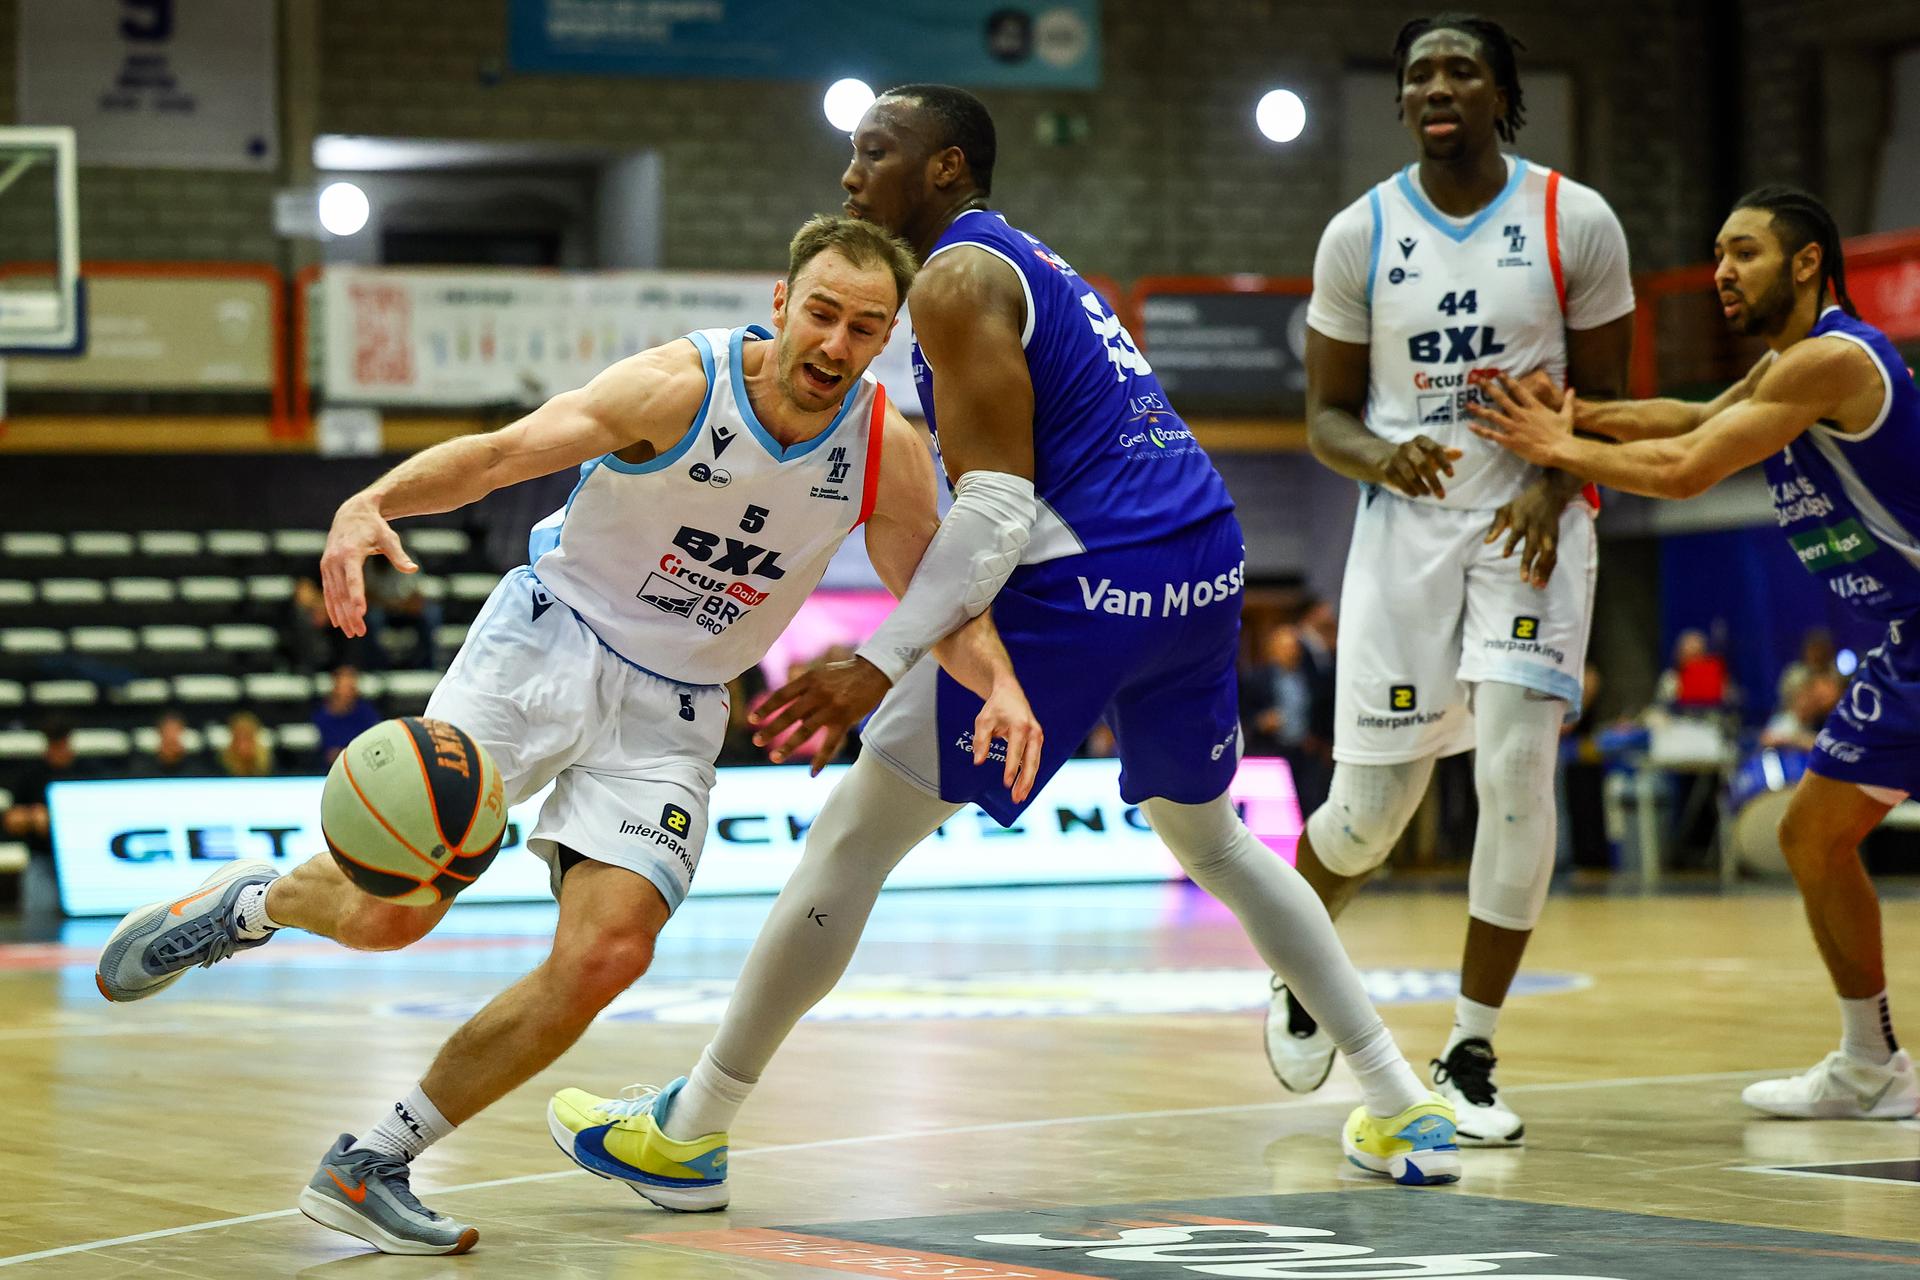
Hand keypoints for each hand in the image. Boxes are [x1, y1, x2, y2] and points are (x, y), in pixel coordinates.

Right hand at [321, 497, 416, 637]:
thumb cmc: (374, 527)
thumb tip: (413, 570)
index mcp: (350, 553)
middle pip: (342, 592)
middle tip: (360, 632)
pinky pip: (328, 591)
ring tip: (352, 632)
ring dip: (342, 615)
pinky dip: (331, 607)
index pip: (353, 578)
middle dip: (350, 614)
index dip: (356, 596)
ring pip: (334, 595)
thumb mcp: (389, 538)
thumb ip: (399, 555)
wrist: (351, 514)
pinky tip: (337, 623)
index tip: (360, 613)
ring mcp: (328, 565)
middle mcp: (335, 560)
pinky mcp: (325, 568)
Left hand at [752, 656, 892, 773]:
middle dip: (772, 729)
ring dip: (789, 745)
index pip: (782, 695)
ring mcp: (831, 708)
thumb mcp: (820, 673)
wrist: (873, 672)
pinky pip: (830, 743)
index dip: (766, 708)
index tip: (751, 719)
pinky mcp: (844, 720)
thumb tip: (784, 710)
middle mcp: (818, 693)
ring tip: (775, 757)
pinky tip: (812, 772)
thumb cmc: (843, 674)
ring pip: (805, 730)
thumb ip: (803, 690)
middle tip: (757, 740)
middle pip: (790, 714)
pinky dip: (821, 759)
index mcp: (809, 680)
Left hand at [972, 677, 1043, 803]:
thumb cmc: (996, 707)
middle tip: (1016, 797)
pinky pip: (1035, 760)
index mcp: (1020, 726)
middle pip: (1031, 761)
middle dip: (1025, 781)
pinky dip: (1030, 774)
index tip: (1006, 783)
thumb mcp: (983, 721)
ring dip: (1029, 781)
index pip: (1016, 751)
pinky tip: (1024, 787)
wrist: (1010, 693)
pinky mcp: (1037, 741)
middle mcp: (1033, 732)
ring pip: (1035, 763)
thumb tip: (978, 761)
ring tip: (1019, 797)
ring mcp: (1037, 737)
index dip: (1011, 768)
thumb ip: (981, 741)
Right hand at [1377, 435, 1463, 499]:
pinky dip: (1408, 489)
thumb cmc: (1412, 455)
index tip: (1451, 475)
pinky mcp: (1386, 468)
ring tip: (1427, 493)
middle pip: (1422, 463)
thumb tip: (1460, 453)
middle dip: (1433, 480)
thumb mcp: (1427, 451)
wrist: (1382, 456)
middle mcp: (1408, 447)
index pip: (1435, 449)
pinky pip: (1398, 481)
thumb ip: (1444, 453)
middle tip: (1441, 495)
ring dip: (1420, 486)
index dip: (1444, 461)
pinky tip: (1415, 494)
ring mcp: (1395, 458)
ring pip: (1410, 474)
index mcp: (1420, 441)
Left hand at [1467, 374, 1576, 467]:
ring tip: (1468, 404)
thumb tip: (1572, 389)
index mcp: (1534, 407)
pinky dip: (1480, 430)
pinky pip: (1492, 435)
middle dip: (1489, 388)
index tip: (1498, 374)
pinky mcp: (1510, 441)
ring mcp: (1514, 427)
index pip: (1519, 390)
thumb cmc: (1564, 434)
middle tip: (1478, 381)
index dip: (1508, 381)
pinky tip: (1470, 426)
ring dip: (1479, 409)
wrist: (1560, 450)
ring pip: (1493, 415)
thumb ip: (1568, 401)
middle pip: (1502, 398)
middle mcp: (1521, 414)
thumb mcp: (1567, 415)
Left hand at [1482, 475, 1569, 588]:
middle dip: (1529, 563)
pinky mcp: (1555, 539)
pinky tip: (1543, 582)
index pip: (1516, 533)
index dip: (1511, 544)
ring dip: (1542, 570)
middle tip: (1524, 579)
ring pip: (1547, 554)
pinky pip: (1553, 556)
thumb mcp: (1507, 508)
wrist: (1551, 493)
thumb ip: (1497, 525)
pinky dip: (1549, 569)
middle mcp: (1536, 529)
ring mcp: (1547, 535)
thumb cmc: (1524, 502)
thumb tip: (1486, 542)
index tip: (1505, 555)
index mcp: (1523, 520)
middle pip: (1533, 547)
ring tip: (1537, 585)